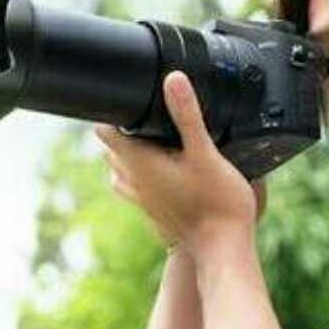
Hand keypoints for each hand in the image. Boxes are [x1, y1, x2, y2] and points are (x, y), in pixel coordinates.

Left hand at [95, 71, 267, 258]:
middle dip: (124, 128)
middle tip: (150, 115)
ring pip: (120, 168)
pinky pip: (135, 186)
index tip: (130, 99)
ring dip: (132, 152)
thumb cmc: (217, 204)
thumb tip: (173, 79)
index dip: (112, 110)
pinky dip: (142, 173)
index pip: (104, 129)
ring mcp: (142, 199)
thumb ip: (188, 115)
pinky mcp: (154, 211)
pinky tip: (166, 169)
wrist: (224, 248)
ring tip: (157, 139)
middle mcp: (133, 181)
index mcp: (139, 163)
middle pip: (111, 147)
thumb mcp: (205, 153)